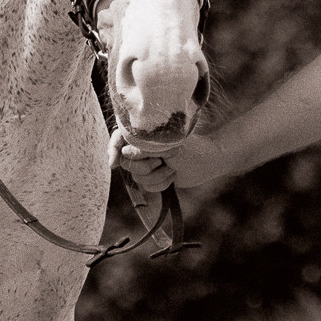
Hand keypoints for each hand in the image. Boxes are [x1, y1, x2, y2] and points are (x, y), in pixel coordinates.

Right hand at [115, 130, 232, 192]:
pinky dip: (161, 184)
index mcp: (145, 133)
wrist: (208, 162)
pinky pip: (147, 187)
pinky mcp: (155, 176)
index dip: (111, 150)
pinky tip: (173, 176)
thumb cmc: (190, 148)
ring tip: (172, 167)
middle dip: (146, 166)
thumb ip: (143, 147)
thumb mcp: (166, 145)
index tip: (113, 164)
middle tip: (162, 160)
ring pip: (137, 178)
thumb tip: (124, 153)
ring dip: (157, 176)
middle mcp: (143, 147)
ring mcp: (149, 162)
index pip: (118, 138)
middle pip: (127, 163)